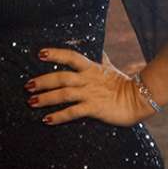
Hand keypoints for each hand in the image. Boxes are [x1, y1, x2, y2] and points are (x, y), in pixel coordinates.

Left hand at [25, 48, 157, 126]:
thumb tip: (99, 49)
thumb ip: (101, 59)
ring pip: (64, 94)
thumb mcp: (110, 68)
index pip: (70, 57)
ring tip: (31, 102)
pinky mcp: (94, 108)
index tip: (40, 53)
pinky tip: (47, 120)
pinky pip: (73, 112)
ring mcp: (91, 94)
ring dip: (46, 98)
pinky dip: (59, 116)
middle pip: (61, 77)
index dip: (55, 54)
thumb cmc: (123, 84)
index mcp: (91, 68)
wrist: (139, 99)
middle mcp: (88, 79)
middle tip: (27, 85)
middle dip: (43, 80)